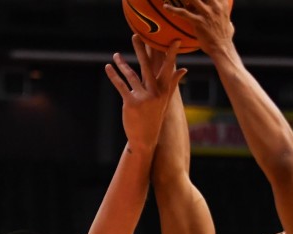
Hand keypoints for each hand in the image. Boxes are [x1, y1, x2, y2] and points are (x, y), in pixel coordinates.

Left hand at [106, 35, 187, 151]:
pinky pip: (121, 85)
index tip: (175, 41)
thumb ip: (172, 83)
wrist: (145, 138)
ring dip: (121, 64)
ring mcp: (143, 97)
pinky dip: (114, 75)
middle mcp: (155, 92)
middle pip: (147, 66)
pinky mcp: (131, 102)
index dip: (171, 54)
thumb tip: (184, 69)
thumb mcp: (165, 100)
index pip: (168, 68)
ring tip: (115, 55)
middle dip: (141, 50)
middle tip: (136, 36)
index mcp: (164, 90)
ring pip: (131, 75)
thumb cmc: (155, 117)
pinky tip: (108, 67)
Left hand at [161, 0, 234, 55]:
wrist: (222, 48)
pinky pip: (183, 13)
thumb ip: (224, 15)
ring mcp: (207, 13)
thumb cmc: (225, 37)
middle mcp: (215, 6)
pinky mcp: (199, 22)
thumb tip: (225, 16)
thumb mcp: (228, 22)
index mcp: (222, 4)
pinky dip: (173, 9)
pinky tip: (166, 7)